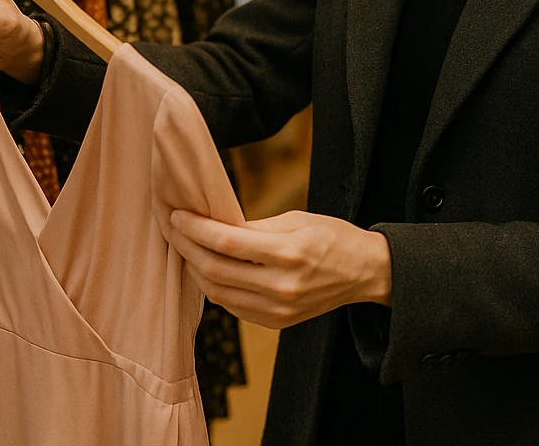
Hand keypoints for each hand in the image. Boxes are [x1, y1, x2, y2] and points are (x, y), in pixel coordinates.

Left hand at [167, 209, 391, 329]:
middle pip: (216, 270)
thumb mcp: (296, 219)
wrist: (365, 272)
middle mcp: (282, 286)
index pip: (227, 243)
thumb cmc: (332, 237)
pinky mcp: (277, 323)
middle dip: (187, 248)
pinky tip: (208, 270)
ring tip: (186, 248)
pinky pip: (233, 307)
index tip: (178, 215)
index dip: (195, 229)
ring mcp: (278, 310)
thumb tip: (214, 224)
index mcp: (289, 253)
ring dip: (196, 270)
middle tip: (173, 230)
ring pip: (218, 293)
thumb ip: (254, 226)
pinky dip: (215, 288)